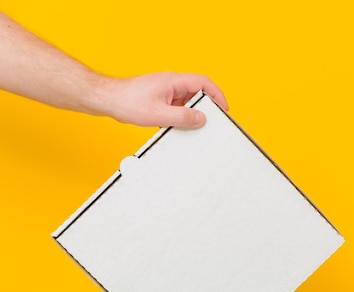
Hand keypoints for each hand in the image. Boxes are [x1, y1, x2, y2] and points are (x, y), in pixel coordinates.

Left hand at [97, 72, 228, 127]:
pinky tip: (177, 125)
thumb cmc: (127, 101)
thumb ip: (183, 117)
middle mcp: (171, 82)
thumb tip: (201, 118)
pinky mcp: (160, 97)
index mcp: (174, 81)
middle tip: (211, 120)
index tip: (224, 108)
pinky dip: (181, 114)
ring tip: (192, 125)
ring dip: (192, 112)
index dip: (217, 94)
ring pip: (188, 99)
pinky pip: (178, 105)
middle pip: (198, 91)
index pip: (204, 83)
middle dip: (207, 106)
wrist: (107, 99)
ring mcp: (165, 90)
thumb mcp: (159, 115)